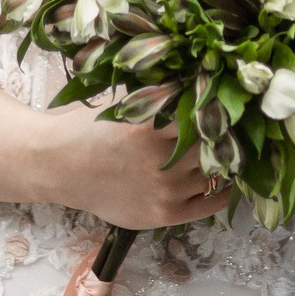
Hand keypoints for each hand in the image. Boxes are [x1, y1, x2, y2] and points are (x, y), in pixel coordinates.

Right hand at [41, 102, 230, 229]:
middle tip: (233, 126)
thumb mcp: (123, 104)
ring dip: (221, 161)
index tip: (227, 103)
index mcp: (150, 129)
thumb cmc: (91, 129)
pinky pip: (209, 203)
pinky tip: (227, 180)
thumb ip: (158, 96)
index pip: (203, 116)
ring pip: (213, 173)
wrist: (61, 167)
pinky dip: (223, 191)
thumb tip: (198, 81)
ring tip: (228, 150)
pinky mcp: (165, 214)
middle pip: (212, 146)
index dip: (216, 110)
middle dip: (221, 136)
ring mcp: (165, 191)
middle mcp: (160, 162)